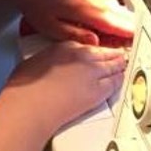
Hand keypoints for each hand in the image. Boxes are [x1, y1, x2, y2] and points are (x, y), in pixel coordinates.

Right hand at [0, 41, 126, 150]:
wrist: (30, 105)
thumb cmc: (26, 87)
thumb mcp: (35, 62)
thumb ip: (49, 59)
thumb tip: (51, 64)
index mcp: (65, 46)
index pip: (88, 45)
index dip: (95, 49)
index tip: (97, 51)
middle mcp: (82, 56)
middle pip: (104, 53)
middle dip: (112, 54)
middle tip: (119, 54)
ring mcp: (92, 72)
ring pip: (114, 65)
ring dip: (120, 64)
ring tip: (124, 64)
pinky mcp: (98, 91)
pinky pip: (115, 82)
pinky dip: (120, 79)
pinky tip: (122, 78)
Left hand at [16, 0, 134, 44]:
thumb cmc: (34, 2)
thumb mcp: (51, 27)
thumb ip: (75, 37)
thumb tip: (96, 43)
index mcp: (87, 9)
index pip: (119, 25)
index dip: (130, 38)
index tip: (135, 47)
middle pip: (123, 14)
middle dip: (128, 29)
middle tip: (126, 44)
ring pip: (118, 5)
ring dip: (120, 19)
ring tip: (114, 34)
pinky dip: (111, 9)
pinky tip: (102, 19)